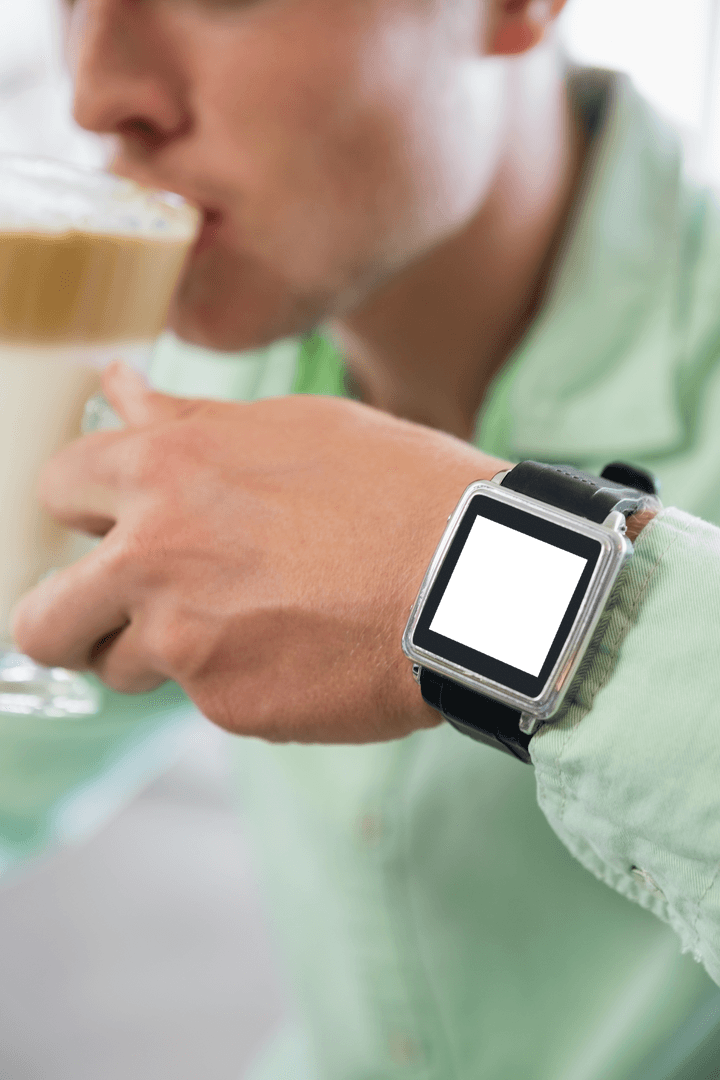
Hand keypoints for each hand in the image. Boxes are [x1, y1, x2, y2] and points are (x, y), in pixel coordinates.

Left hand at [12, 363, 509, 742]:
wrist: (480, 579)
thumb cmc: (400, 489)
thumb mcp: (293, 427)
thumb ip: (186, 419)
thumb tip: (115, 388)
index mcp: (165, 470)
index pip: (55, 490)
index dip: (81, 510)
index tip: (106, 525)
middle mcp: (154, 558)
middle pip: (42, 619)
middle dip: (69, 618)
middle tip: (117, 614)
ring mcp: (186, 641)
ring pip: (121, 666)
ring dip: (160, 652)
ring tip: (247, 625)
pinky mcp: (228, 706)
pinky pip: (204, 698)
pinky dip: (239, 679)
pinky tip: (301, 650)